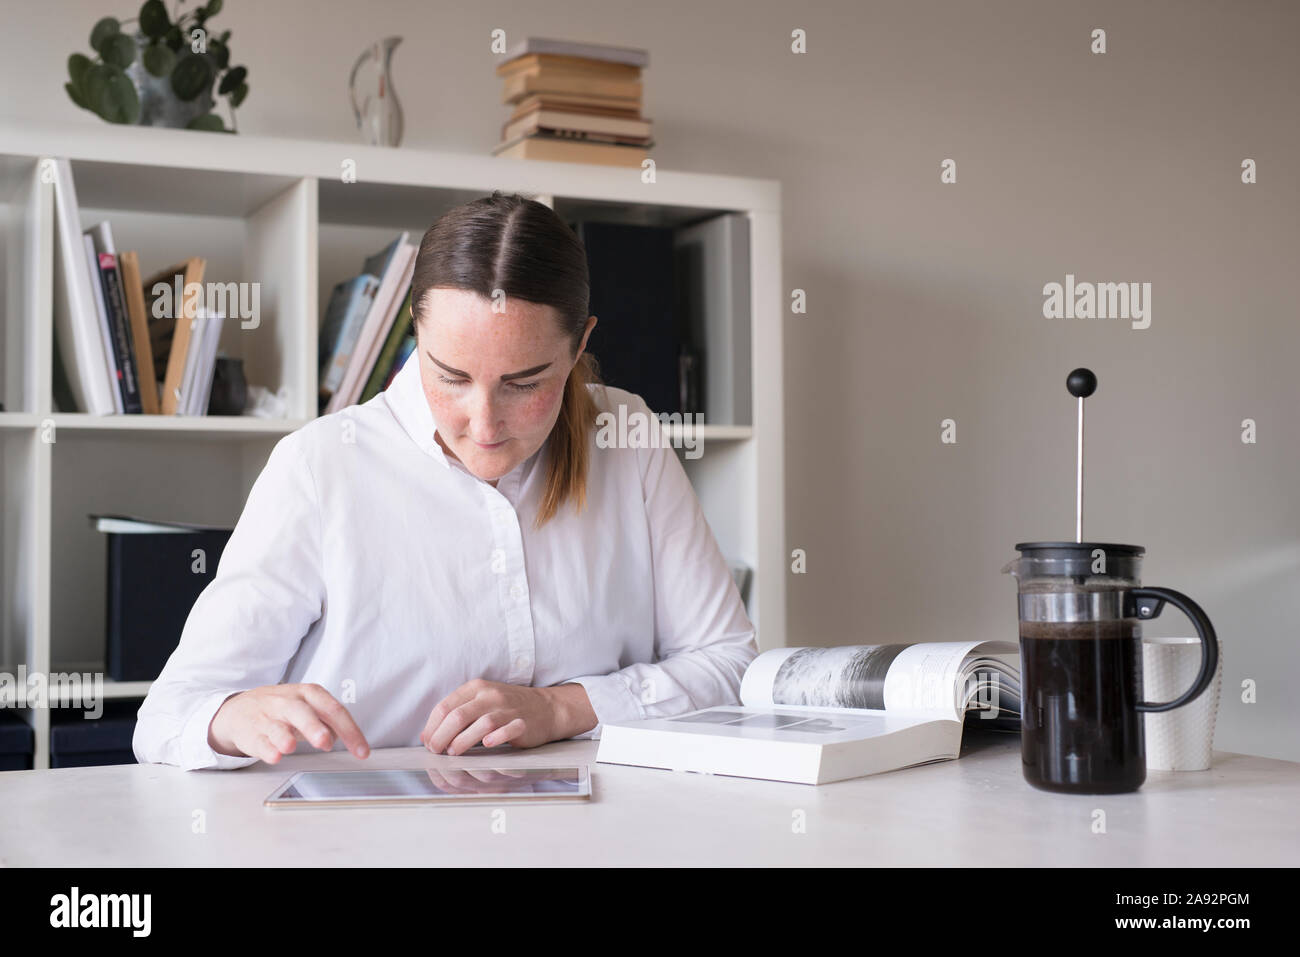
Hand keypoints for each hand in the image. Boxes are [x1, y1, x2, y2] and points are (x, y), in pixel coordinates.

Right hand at [207, 683, 370, 763]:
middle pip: (302, 713)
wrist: (239, 708)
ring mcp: (267, 717)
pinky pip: (259, 741)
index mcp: (308, 694)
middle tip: (325, 743)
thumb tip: (344, 735)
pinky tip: (274, 755)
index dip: (350, 730)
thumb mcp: (309, 708)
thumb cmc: (282, 709)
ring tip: (290, 747)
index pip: (333, 709)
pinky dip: (267, 749)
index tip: (362, 751)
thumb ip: (328, 721)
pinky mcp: (251, 733)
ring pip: (277, 726)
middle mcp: (287, 703)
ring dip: (284, 737)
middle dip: (313, 727)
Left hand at [420, 679, 594, 754]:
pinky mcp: (522, 723)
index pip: (445, 706)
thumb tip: (426, 735)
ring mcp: (508, 709)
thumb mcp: (479, 701)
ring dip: (462, 741)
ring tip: (452, 753)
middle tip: (435, 751)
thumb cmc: (507, 707)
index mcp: (476, 687)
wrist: (545, 707)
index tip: (427, 742)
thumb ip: (455, 713)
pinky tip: (486, 746)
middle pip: (458, 716)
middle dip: (441, 736)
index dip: (432, 727)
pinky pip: (507, 730)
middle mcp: (491, 695)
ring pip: (480, 724)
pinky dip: (495, 739)